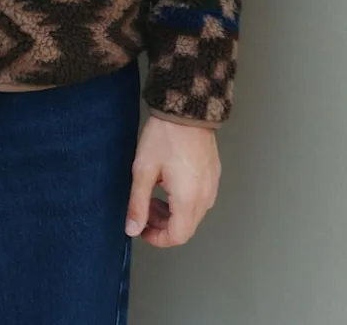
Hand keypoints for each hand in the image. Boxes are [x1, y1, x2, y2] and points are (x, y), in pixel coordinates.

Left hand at [125, 116, 219, 246]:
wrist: (186, 109)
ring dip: (173, 213)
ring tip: (154, 193)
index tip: (142, 229)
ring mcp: (212, 185)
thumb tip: (133, 229)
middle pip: (186, 227)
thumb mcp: (143, 170)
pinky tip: (168, 183)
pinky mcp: (213, 174)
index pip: (177, 236)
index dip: (158, 238)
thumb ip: (138, 203)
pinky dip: (183, 200)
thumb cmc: (164, 137)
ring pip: (193, 214)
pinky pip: (200, 198)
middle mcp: (205, 196)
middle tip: (144, 209)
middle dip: (163, 224)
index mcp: (189, 199)